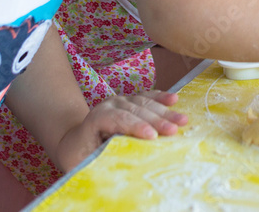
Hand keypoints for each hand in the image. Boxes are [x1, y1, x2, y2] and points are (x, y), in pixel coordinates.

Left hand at [53, 91, 187, 171]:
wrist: (76, 141)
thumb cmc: (82, 155)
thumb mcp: (87, 160)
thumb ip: (103, 157)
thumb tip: (123, 162)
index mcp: (97, 118)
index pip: (117, 119)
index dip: (135, 126)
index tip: (152, 136)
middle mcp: (110, 105)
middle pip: (135, 110)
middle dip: (156, 120)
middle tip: (174, 130)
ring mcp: (122, 100)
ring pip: (145, 103)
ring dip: (165, 111)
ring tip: (182, 120)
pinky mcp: (131, 100)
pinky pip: (148, 97)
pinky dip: (161, 98)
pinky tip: (174, 99)